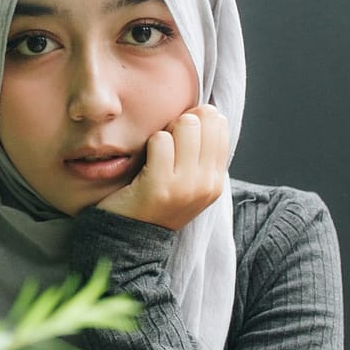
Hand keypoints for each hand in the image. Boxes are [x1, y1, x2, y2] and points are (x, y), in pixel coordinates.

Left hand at [96, 105, 228, 230]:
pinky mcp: (159, 186)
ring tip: (156, 157)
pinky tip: (144, 165)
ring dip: (164, 134)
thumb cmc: (155, 201)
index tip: (180, 138)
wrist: (130, 240)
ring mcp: (185, 186)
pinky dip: (149, 145)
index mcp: (216, 180)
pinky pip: (160, 140)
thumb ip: (201, 151)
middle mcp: (206, 183)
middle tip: (165, 147)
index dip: (196, 119)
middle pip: (202, 119)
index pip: (219, 123)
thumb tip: (205, 109)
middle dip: (180, 123)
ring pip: (184, 125)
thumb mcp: (189, 181)